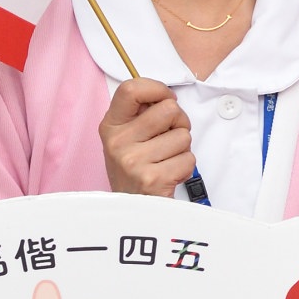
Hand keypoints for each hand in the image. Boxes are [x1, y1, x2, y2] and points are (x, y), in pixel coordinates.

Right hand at [100, 77, 200, 198]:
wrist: (132, 210)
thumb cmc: (136, 169)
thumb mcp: (128, 138)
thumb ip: (143, 114)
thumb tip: (168, 96)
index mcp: (111, 126)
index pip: (131, 89)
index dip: (157, 89)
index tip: (165, 100)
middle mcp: (117, 142)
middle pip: (169, 109)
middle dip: (179, 122)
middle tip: (169, 137)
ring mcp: (133, 161)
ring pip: (183, 135)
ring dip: (182, 148)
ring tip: (166, 160)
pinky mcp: (152, 179)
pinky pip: (188, 159)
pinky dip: (185, 167)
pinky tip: (169, 175)